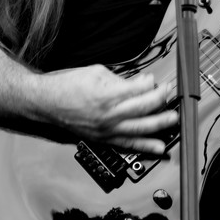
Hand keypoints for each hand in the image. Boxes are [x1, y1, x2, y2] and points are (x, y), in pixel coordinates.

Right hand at [38, 65, 176, 153]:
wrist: (45, 102)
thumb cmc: (67, 85)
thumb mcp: (96, 72)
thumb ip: (121, 79)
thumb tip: (141, 83)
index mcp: (107, 94)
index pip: (139, 90)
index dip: (154, 84)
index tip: (160, 80)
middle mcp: (108, 115)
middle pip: (144, 109)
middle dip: (162, 101)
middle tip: (173, 95)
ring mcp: (106, 130)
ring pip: (139, 129)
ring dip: (160, 124)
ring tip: (174, 119)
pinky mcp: (102, 139)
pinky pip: (127, 145)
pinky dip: (144, 147)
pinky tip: (159, 147)